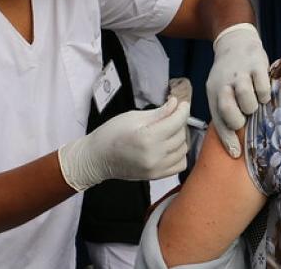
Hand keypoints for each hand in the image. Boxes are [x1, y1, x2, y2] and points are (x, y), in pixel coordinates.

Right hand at [57, 97, 188, 191]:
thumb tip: (176, 104)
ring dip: (179, 138)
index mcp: (148, 137)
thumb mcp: (133, 117)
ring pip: (183, 149)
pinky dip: (179, 154)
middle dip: (179, 122)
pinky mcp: (156, 176)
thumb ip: (159, 112)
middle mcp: (155, 155)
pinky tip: (169, 147)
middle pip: (181, 135)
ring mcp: (157, 168)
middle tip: (170, 116)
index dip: (183, 110)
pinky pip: (180, 164)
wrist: (97, 159)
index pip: (176, 122)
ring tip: (168, 131)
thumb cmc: (112, 133)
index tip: (183, 104)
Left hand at [207, 24, 270, 157]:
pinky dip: (265, 93)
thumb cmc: (229, 74)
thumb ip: (225, 115)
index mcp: (213, 91)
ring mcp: (240, 73)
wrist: (235, 41)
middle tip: (246, 114)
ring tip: (254, 100)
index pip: (218, 120)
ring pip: (248, 101)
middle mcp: (224, 83)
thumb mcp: (220, 91)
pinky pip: (264, 89)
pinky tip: (263, 89)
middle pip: (230, 111)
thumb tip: (234, 151)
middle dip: (240, 119)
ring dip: (253, 106)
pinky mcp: (257, 65)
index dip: (227, 139)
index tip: (236, 154)